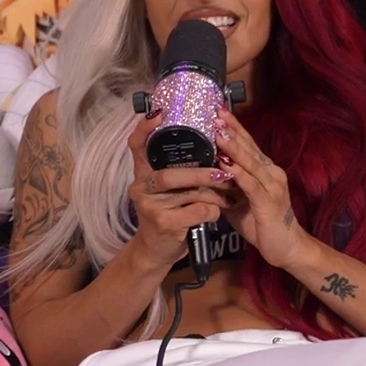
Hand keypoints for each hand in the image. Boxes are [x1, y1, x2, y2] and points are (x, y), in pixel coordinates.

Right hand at [125, 114, 238, 270]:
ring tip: (229, 193)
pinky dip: (213, 212)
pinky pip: (197, 211)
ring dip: (214, 194)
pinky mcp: (164, 225)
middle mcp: (141, 188)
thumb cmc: (168, 215)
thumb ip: (177, 171)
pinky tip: (216, 214)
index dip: (145, 128)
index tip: (159, 113)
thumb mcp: (166, 191)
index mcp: (142, 174)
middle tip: (224, 172)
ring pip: (189, 194)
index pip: (136, 145)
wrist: (156, 251)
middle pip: (171, 174)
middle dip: (201, 173)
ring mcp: (151, 207)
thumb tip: (210, 148)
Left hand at [215, 111, 313, 269]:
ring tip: (218, 132)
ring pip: (250, 162)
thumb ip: (224, 186)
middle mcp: (271, 173)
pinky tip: (226, 165)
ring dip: (233, 147)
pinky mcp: (269, 202)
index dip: (234, 127)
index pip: (247, 144)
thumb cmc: (261, 224)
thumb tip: (202, 174)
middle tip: (215, 112)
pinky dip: (238, 174)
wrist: (286, 249)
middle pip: (249, 147)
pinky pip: (251, 185)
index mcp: (265, 170)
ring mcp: (272, 186)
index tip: (217, 111)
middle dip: (231, 129)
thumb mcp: (238, 202)